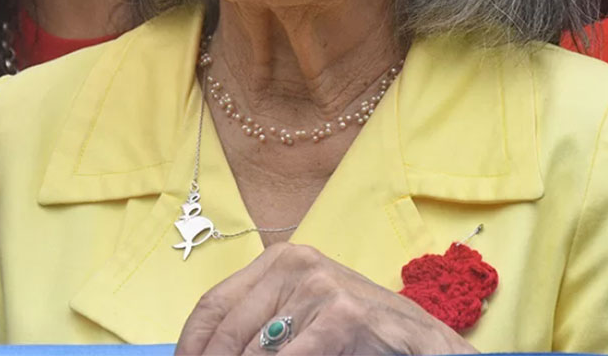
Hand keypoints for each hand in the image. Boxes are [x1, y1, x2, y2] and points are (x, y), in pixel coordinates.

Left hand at [175, 243, 476, 354]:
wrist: (417, 339)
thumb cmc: (354, 333)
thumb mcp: (300, 314)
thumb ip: (257, 326)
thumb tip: (204, 351)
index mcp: (279, 261)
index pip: (212, 305)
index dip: (189, 345)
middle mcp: (296, 264)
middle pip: (226, 332)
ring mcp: (319, 287)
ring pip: (252, 351)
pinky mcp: (341, 315)